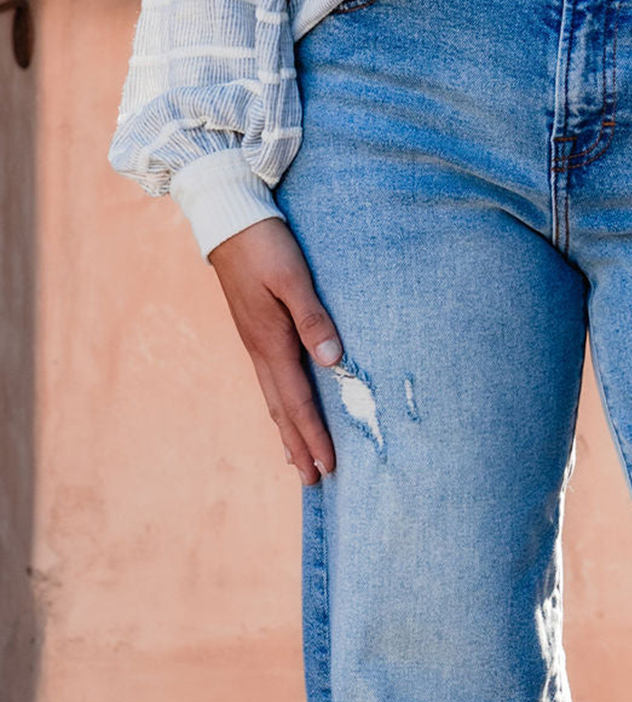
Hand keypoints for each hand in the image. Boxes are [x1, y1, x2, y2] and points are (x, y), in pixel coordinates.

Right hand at [209, 217, 342, 483]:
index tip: (329, 467)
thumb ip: (313, 318)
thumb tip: (333, 361)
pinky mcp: (255, 329)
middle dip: (300, 446)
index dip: (314, 435)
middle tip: (316, 481)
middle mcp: (260, 349)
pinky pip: (270, 380)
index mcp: (271, 342)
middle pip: (282, 409)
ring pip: (273, 397)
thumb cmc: (265, 245)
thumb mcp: (293, 277)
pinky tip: (284, 407)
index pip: (298, 401)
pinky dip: (280, 404)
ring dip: (287, 431)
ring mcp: (254, 341)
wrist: (228, 219)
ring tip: (299, 460)